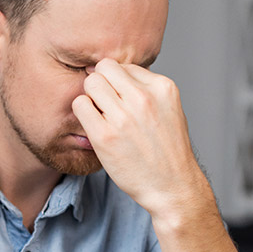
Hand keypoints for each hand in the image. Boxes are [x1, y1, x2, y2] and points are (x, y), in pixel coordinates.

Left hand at [71, 59, 213, 223]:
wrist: (172, 186)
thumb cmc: (168, 148)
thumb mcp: (169, 108)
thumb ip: (147, 87)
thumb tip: (116, 71)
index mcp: (162, 88)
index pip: (124, 65)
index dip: (118, 80)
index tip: (120, 97)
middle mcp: (143, 98)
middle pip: (104, 68)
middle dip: (102, 82)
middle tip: (105, 103)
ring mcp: (123, 117)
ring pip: (90, 82)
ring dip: (91, 96)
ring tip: (101, 114)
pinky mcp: (104, 136)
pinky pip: (80, 105)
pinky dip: (83, 112)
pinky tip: (94, 125)